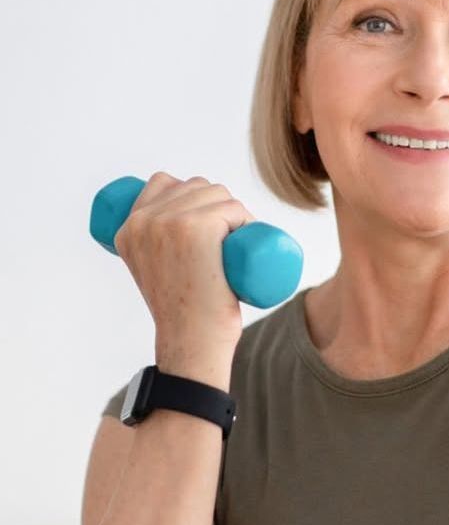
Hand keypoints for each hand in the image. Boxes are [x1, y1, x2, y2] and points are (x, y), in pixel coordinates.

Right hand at [113, 172, 256, 365]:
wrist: (191, 341)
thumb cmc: (181, 312)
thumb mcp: (153, 272)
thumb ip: (153, 252)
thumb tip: (171, 241)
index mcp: (127, 228)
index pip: (164, 183)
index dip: (192, 197)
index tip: (208, 226)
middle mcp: (143, 220)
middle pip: (195, 186)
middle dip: (218, 204)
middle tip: (229, 241)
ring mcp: (169, 222)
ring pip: (218, 194)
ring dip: (235, 213)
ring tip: (236, 244)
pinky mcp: (197, 227)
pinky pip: (232, 207)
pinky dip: (245, 218)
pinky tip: (243, 237)